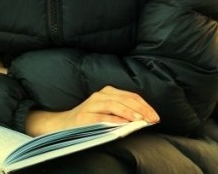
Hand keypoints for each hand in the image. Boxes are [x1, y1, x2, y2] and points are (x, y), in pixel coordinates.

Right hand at [24, 86, 158, 135]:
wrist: (61, 125)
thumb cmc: (88, 120)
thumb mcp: (107, 112)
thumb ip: (123, 112)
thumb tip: (144, 118)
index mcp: (108, 92)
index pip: (131, 96)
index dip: (145, 106)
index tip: (155, 116)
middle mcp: (100, 95)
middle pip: (125, 99)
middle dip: (142, 110)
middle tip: (153, 119)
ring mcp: (91, 105)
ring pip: (114, 105)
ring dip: (129, 113)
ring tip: (141, 120)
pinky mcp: (83, 116)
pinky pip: (102, 117)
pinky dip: (114, 120)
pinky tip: (124, 124)